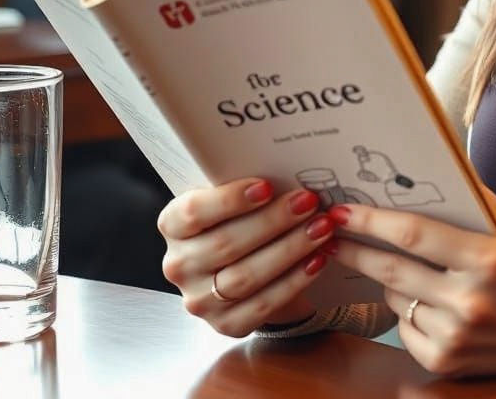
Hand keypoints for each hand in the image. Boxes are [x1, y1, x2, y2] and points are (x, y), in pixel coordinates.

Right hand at [158, 178, 335, 336]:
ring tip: (321, 228)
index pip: (194, 213)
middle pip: (227, 244)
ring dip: (290, 249)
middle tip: (309, 203)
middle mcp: (179, 265)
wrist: (248, 264)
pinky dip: (294, 281)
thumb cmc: (241, 219)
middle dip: (274, 221)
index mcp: (173, 225)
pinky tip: (316, 260)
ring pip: (246, 276)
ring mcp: (199, 299)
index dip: (229, 200)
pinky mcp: (225, 324)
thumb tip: (288, 170)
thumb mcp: (235, 199)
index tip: (267, 186)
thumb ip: (249, 188)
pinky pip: (262, 305)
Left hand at [327, 186, 495, 376]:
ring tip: (395, 264)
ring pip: (396, 300)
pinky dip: (404, 312)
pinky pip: (404, 331)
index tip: (343, 210)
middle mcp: (469, 299)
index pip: (415, 235)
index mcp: (486, 258)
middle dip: (356, 249)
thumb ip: (477, 198)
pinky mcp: (448, 362)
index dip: (373, 221)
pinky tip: (422, 300)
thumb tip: (442, 163)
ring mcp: (457, 335)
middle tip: (332, 233)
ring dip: (387, 279)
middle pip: (393, 270)